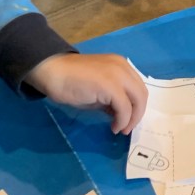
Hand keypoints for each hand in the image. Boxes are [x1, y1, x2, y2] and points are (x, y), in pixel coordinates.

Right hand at [25, 52, 146, 133]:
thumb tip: (120, 113)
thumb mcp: (97, 90)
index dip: (136, 106)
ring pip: (137, 100)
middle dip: (137, 114)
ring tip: (120, 129)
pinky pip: (124, 108)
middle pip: (142, 94)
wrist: (52, 72)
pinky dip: (123, 120)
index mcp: (121, 65)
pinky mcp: (110, 86)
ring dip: (131, 119)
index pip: (137, 87)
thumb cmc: (71, 81)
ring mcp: (118, 75)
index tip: (128, 119)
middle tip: (126, 127)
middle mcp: (123, 67)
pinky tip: (114, 126)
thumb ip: (111, 98)